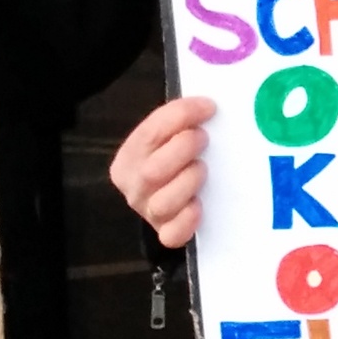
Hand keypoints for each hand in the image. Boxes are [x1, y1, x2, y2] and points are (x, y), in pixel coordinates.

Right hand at [110, 95, 218, 247]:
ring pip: (162, 203)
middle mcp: (134, 187)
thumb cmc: (176, 158)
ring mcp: (149, 212)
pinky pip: (172, 234)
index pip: (149, 133)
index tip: (208, 107)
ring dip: (187, 182)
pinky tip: (199, 206)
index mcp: (129, 157)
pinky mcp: (166, 233)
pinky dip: (187, 221)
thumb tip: (208, 104)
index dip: (179, 117)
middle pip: (151, 172)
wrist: (173, 199)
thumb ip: (180, 123)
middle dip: (182, 149)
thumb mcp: (169, 137)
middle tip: (203, 138)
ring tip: (203, 169)